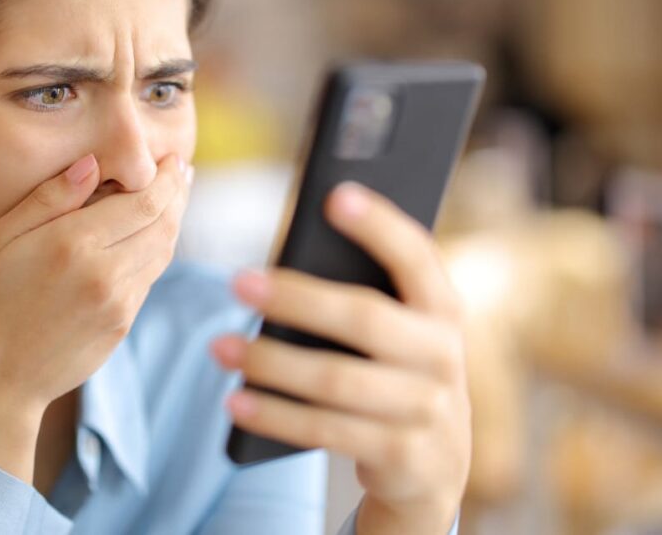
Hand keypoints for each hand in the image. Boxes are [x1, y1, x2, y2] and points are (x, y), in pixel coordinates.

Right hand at [0, 151, 191, 479]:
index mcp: (74, 244)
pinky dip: (157, 252)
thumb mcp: (3, 237)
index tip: (172, 159)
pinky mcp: (123, 325)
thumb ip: (50, 197)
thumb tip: (92, 164)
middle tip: (182, 171)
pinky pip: (149, 279)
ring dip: (174, 221)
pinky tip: (150, 236)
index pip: (144, 202)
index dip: (166, 178)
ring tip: (174, 197)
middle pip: (164, 224)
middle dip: (178, 193)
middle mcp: (105, 273)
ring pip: (163, 252)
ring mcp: (119, 303)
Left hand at [210, 182, 469, 534]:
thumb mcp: (398, 331)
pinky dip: (274, 415)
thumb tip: (282, 272)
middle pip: (363, 319)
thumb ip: (364, 296)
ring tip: (218, 347)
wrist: (435, 466)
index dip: (379, 226)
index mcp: (441, 308)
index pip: (415, 257)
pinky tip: (235, 401)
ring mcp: (428, 410)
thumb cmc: (395, 371)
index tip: (335, 196)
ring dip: (269, 363)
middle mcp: (443, 355)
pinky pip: (325, 431)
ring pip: (335, 381)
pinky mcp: (403, 456)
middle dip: (295, 299)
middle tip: (236, 283)